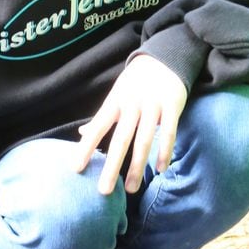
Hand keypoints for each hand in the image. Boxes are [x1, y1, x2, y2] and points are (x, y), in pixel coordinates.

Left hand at [75, 54, 186, 195]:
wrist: (164, 57)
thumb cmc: (135, 82)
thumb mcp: (115, 95)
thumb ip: (101, 116)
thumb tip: (82, 133)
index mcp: (114, 103)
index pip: (97, 128)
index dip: (85, 148)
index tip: (76, 169)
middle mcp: (131, 105)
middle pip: (120, 140)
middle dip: (112, 167)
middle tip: (104, 191)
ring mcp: (153, 106)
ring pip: (144, 140)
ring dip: (137, 167)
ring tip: (130, 189)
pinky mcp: (172, 106)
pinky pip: (168, 132)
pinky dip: (164, 152)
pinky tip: (160, 170)